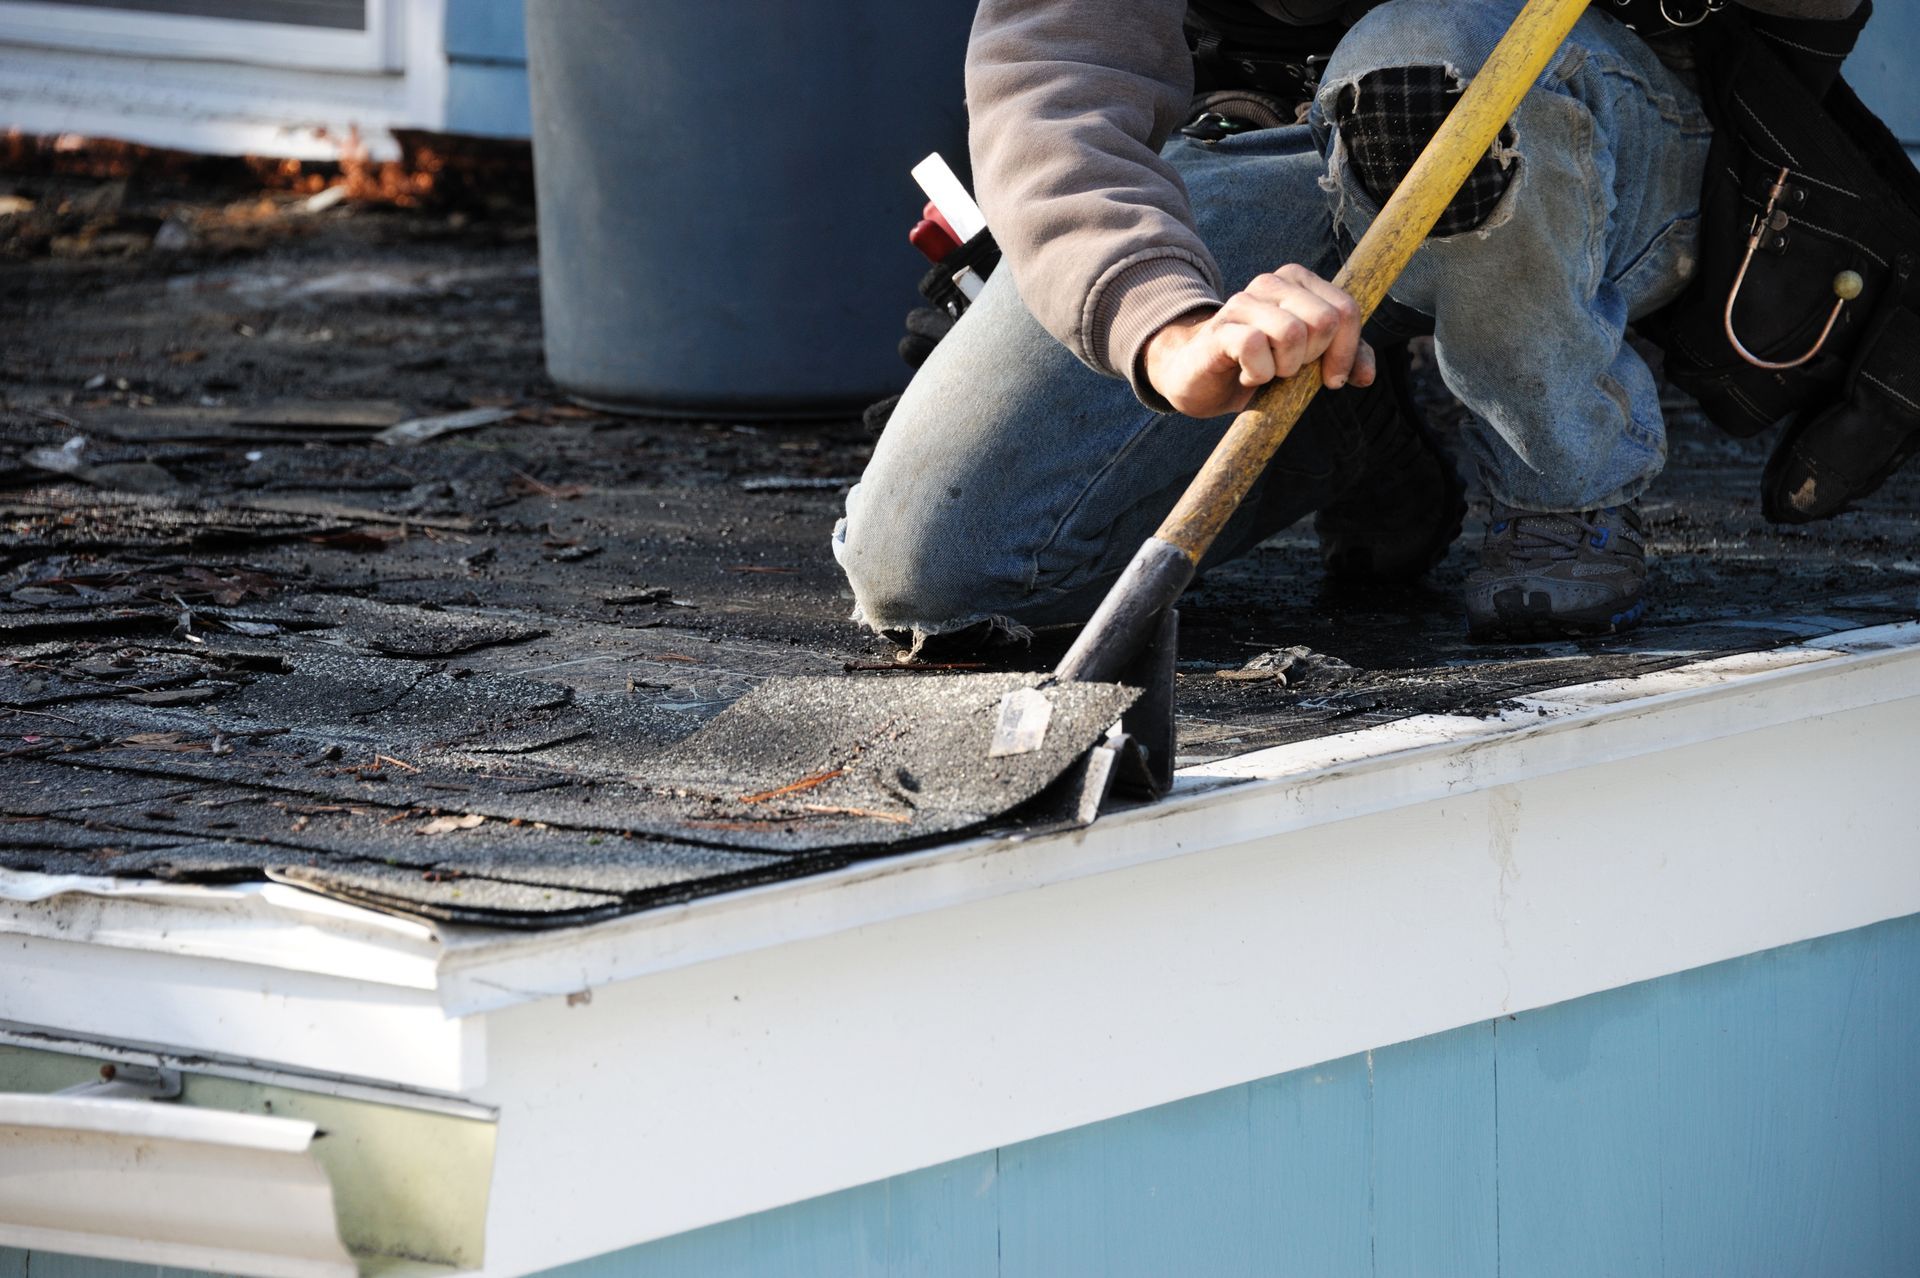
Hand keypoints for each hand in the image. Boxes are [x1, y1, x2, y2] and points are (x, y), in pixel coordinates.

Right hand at [1142, 264, 1374, 418]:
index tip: (1332, 379)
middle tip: (1289, 370)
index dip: (1347, 351)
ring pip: (1293, 334)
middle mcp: (1271, 283)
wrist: (1200, 378)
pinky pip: (1255, 348)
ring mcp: (1243, 302)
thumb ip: (1342, 359)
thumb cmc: (1257, 365)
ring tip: (1268, 372)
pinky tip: (1247, 376)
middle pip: (1325, 321)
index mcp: (1298, 281)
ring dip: (1285, 368)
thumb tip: (1366, 376)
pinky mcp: (1220, 328)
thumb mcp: (1306, 361)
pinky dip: (1258, 374)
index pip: (1346, 309)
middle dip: (1314, 359)